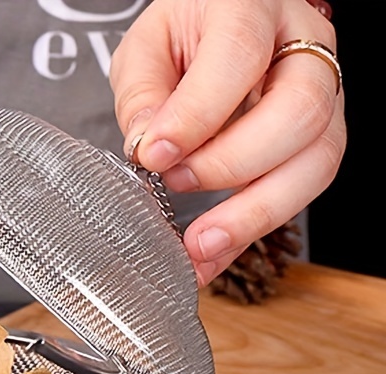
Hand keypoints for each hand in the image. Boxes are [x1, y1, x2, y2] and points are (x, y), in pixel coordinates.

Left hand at [110, 0, 345, 285]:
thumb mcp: (147, 49)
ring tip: (200, 244)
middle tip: (177, 184)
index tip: (154, 155)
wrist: (218, 33)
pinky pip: (297, 198)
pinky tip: (211, 257)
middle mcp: (303, 50)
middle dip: (233, 164)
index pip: (239, 57)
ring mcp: (322, 99)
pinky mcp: (314, 146)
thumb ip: (143, 94)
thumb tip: (145, 147)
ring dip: (254, 213)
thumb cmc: (185, 37)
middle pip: (300, 113)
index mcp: (253, 7)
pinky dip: (249, 236)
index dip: (197, 114)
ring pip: (317, 162)